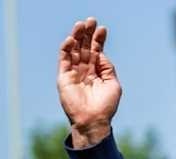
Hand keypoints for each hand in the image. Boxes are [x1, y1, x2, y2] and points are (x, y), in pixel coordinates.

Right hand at [57, 17, 120, 146]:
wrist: (94, 120)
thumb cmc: (105, 105)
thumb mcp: (112, 83)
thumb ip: (107, 67)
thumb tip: (100, 53)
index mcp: (97, 72)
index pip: (96, 51)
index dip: (98, 40)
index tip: (103, 28)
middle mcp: (84, 70)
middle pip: (84, 47)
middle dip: (87, 34)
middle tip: (90, 20)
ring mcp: (73, 73)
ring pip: (73, 50)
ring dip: (76, 37)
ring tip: (81, 24)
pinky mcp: (63, 77)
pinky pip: (63, 59)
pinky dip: (66, 48)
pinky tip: (71, 39)